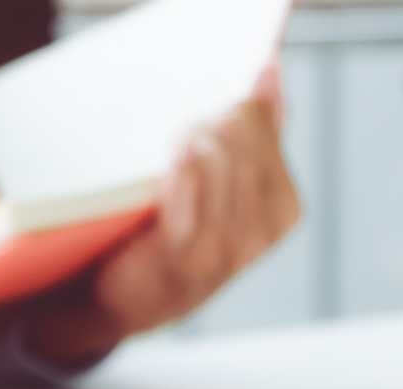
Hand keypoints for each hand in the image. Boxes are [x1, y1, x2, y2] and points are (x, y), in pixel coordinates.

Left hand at [24, 62, 300, 365]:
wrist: (120, 305)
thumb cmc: (170, 238)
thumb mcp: (221, 189)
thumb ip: (252, 134)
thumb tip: (269, 70)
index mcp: (282, 208)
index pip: (263, 127)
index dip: (228, 106)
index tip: (198, 108)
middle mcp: (263, 230)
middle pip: (241, 139)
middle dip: (208, 120)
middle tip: (177, 124)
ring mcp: (227, 248)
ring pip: (219, 159)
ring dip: (191, 139)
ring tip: (170, 141)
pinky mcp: (186, 256)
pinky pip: (193, 193)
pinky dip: (186, 168)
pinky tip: (176, 153)